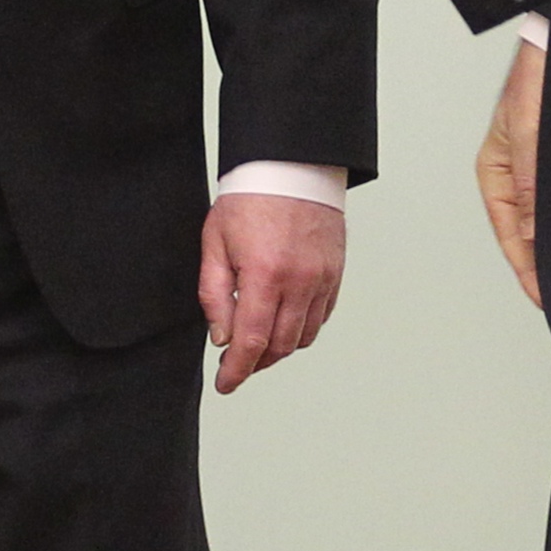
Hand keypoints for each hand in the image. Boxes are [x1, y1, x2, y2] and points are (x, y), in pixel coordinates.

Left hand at [200, 192, 345, 393]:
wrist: (292, 165)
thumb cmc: (249, 199)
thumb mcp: (215, 243)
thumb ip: (215, 295)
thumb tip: (221, 338)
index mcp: (264, 274)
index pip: (251, 342)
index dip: (236, 371)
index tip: (226, 384)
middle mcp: (299, 282)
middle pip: (280, 347)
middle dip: (256, 363)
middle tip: (236, 363)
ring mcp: (322, 278)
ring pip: (303, 337)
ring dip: (279, 349)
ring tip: (259, 343)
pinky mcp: (336, 272)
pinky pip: (321, 317)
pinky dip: (302, 329)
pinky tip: (284, 322)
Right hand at [475, 40, 544, 309]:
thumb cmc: (541, 66)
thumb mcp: (529, 129)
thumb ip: (530, 185)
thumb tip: (532, 236)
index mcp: (497, 170)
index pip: (510, 234)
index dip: (529, 270)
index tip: (547, 298)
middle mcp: (521, 171)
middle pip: (530, 232)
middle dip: (546, 264)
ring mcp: (546, 164)